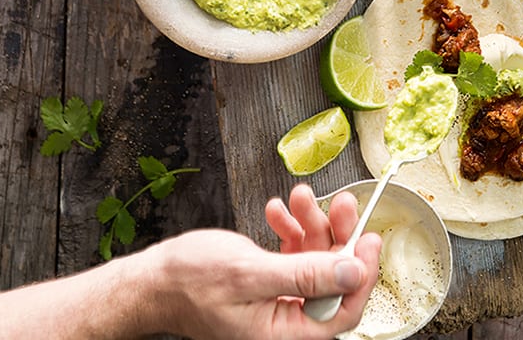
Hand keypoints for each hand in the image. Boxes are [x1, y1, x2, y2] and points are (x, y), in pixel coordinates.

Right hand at [0, 190, 379, 339]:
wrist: (153, 279)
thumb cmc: (191, 282)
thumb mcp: (252, 274)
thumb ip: (305, 275)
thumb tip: (352, 273)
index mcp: (285, 334)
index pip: (343, 311)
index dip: (361, 274)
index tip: (370, 237)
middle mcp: (285, 322)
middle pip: (331, 279)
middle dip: (336, 236)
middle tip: (344, 201)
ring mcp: (276, 300)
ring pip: (312, 260)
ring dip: (309, 224)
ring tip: (299, 196)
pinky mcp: (266, 281)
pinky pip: (291, 253)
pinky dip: (288, 229)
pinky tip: (275, 210)